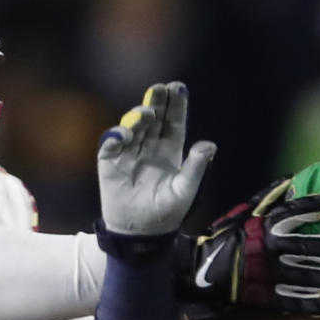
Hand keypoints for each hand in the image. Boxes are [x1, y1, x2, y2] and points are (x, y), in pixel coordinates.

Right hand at [97, 82, 215, 235]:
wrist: (141, 231)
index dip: (176, 106)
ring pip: (133, 128)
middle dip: (157, 102)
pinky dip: (115, 137)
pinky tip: (123, 134)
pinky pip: (110, 145)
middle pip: (154, 120)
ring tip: (146, 113)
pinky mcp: (110, 163)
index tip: (178, 88)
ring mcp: (129, 153)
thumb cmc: (167, 211)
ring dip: (138, 117)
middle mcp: (150, 148)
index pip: (174, 124)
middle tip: (160, 88)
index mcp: (170, 152)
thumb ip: (195, 167)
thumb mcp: (185, 188)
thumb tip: (209, 144)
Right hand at [178, 175, 319, 316]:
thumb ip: (269, 197)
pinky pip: (295, 302)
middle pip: (306, 248)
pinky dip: (317, 305)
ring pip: (305, 277)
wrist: (197, 270)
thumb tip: (291, 178)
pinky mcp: (265, 296)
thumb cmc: (226, 237)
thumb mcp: (244, 212)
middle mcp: (268, 248)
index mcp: (263, 224)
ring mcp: (267, 274)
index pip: (296, 211)